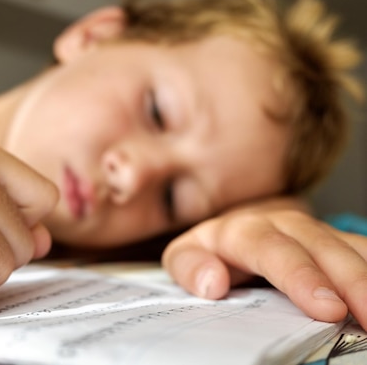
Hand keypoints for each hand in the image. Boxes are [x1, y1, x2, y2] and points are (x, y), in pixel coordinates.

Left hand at [162, 197, 366, 329]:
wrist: (234, 231)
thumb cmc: (212, 250)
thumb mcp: (186, 255)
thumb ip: (189, 266)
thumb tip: (211, 282)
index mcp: (246, 230)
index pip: (274, 251)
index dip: (302, 277)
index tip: (326, 308)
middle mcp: (287, 226)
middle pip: (323, 249)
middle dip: (351, 282)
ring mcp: (316, 233)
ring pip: (351, 249)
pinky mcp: (336, 243)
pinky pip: (363, 253)